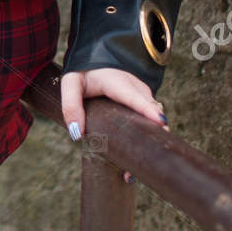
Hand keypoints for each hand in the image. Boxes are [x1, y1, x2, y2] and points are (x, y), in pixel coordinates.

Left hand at [60, 66, 167, 184]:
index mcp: (119, 83)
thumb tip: (76, 133)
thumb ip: (70, 105)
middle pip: (151, 115)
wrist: (95, 56)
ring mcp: (143, 97)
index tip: (161, 124)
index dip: (150, 111)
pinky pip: (150, 120)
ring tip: (129, 174)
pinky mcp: (143, 103)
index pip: (138, 98)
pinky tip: (132, 164)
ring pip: (153, 120)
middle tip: (137, 167)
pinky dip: (145, 138)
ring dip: (147, 144)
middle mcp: (137, 89)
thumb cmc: (83, 72)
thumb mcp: (70, 83)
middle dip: (150, 139)